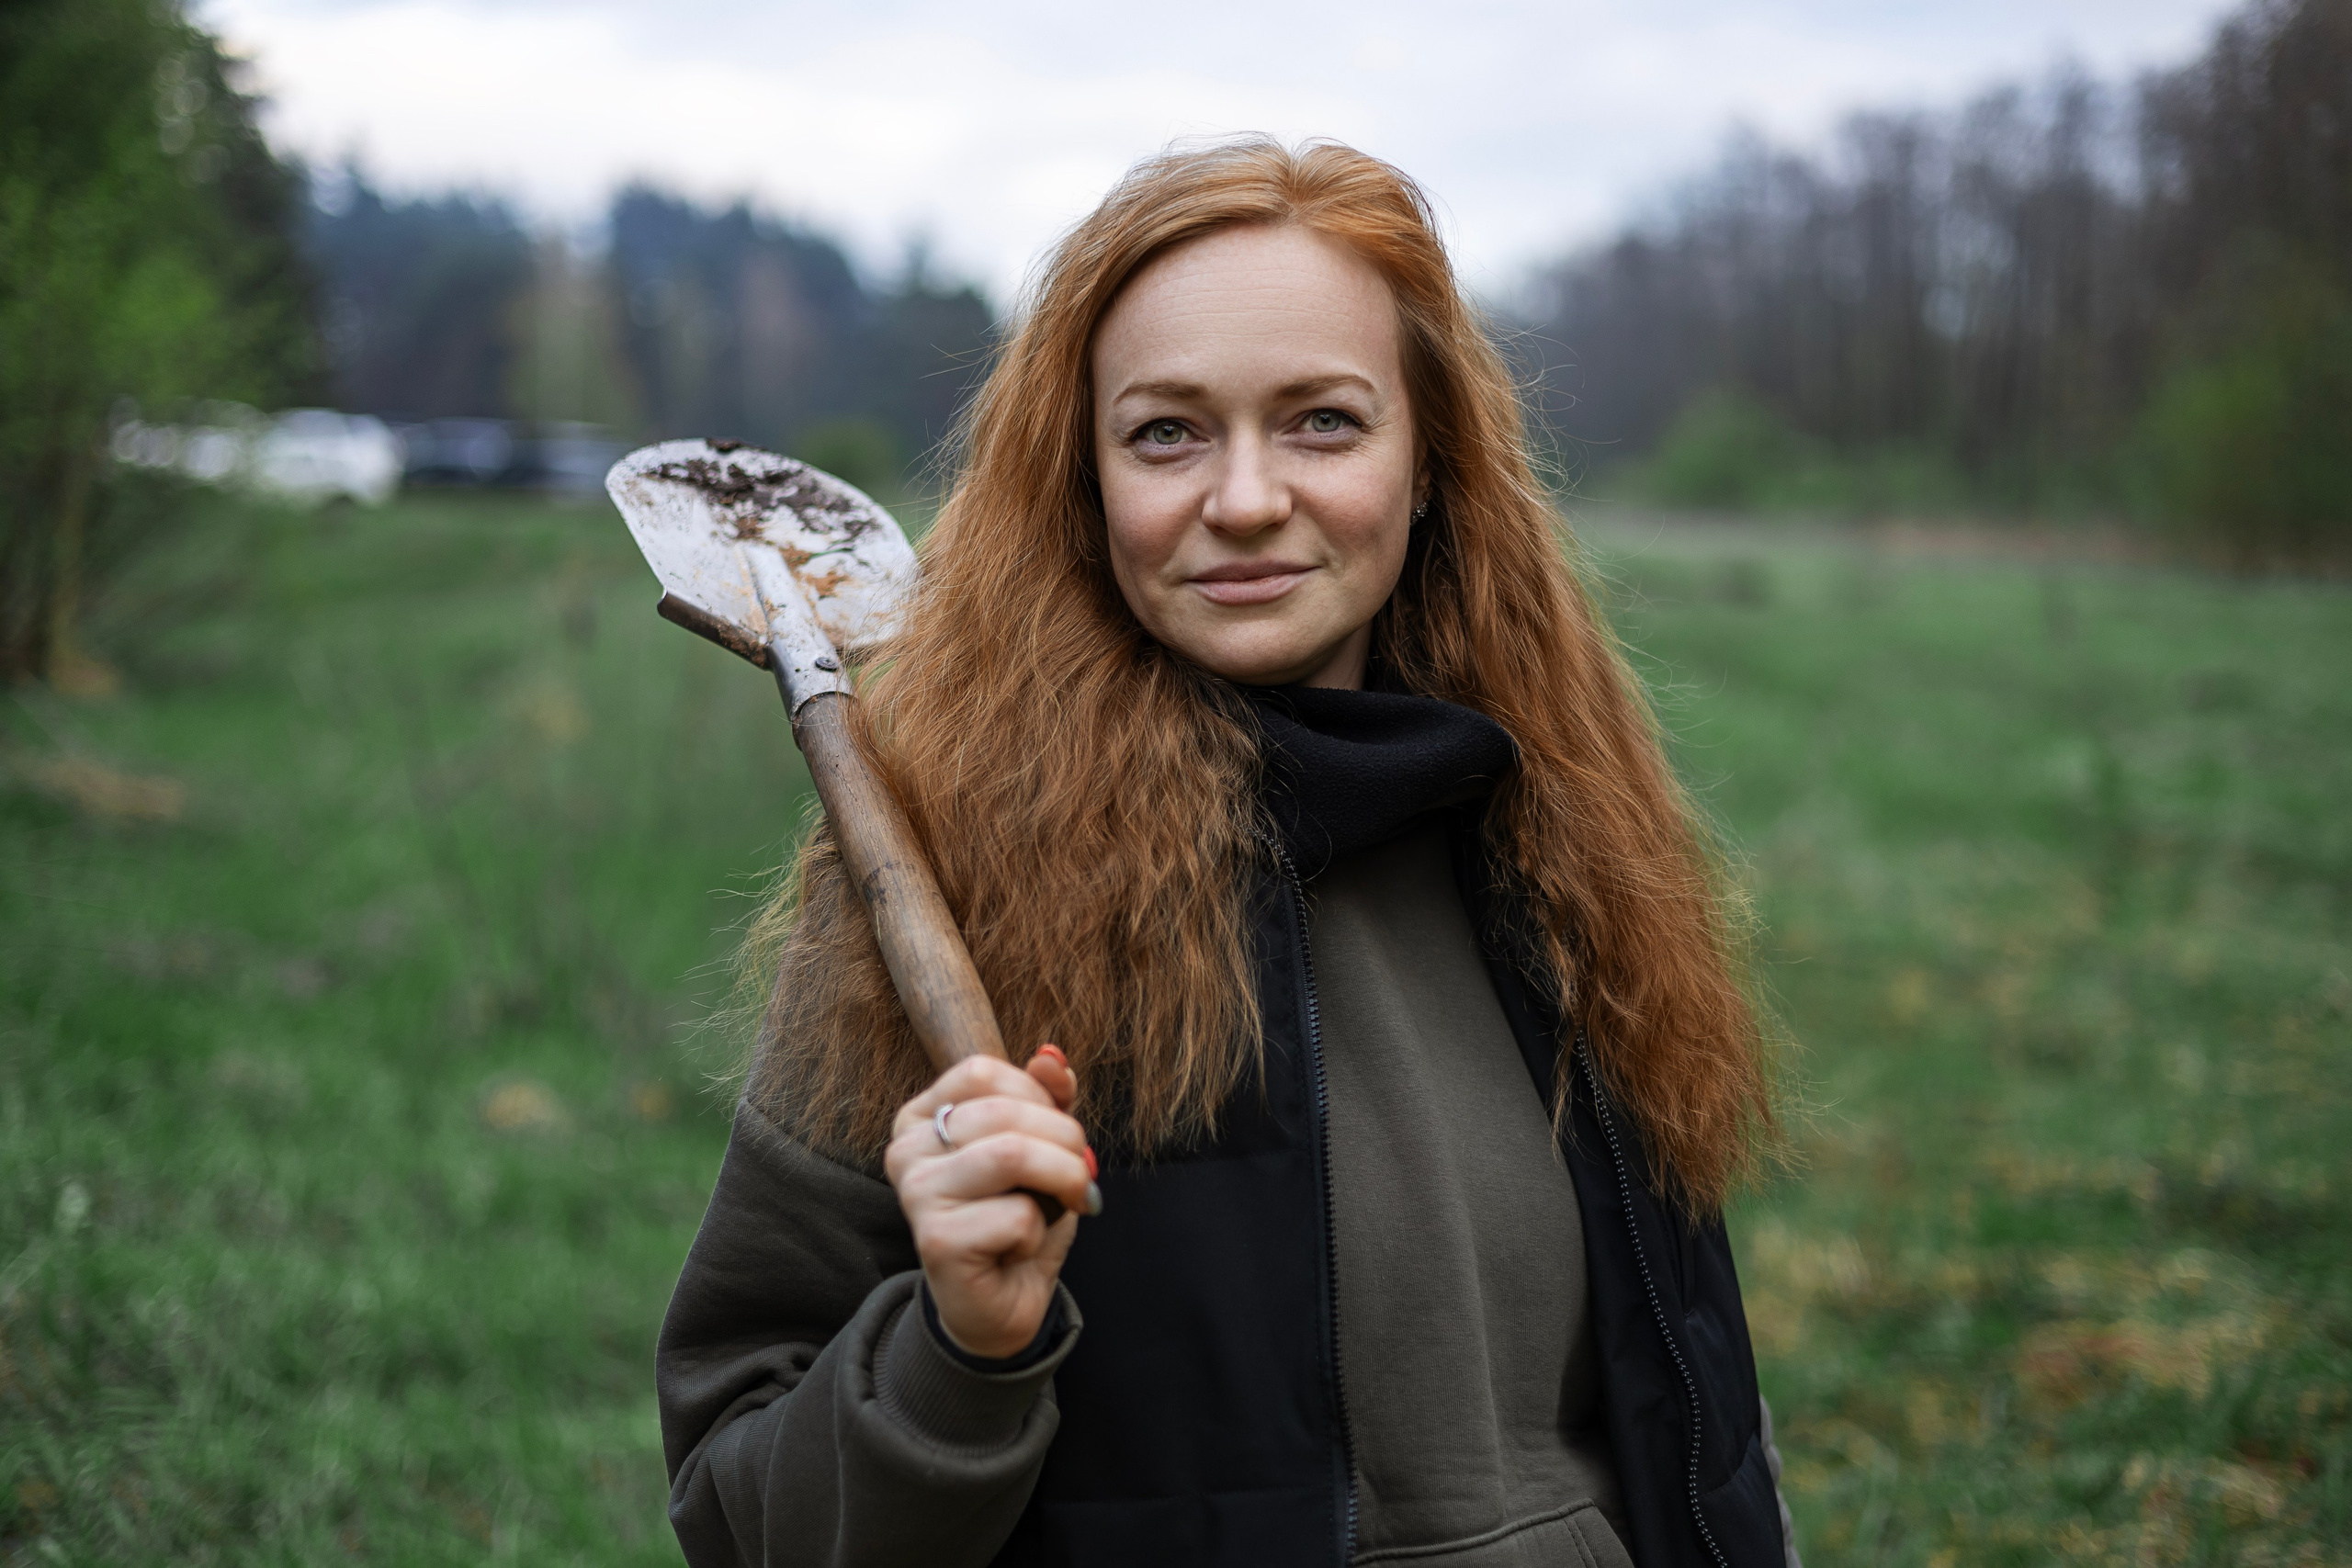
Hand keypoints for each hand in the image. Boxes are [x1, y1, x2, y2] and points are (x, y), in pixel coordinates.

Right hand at [885, 1046, 1098, 1359]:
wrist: (1002, 1303)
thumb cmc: (1017, 1219)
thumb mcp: (1040, 1147)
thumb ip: (1045, 1099)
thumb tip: (1051, 1056)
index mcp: (919, 1117)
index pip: (982, 1071)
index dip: (1038, 1096)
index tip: (1058, 1135)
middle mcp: (905, 1150)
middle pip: (1004, 1113)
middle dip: (1066, 1142)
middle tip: (1082, 1177)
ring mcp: (916, 1195)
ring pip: (1012, 1155)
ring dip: (1064, 1179)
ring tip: (1068, 1201)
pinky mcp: (936, 1240)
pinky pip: (1016, 1214)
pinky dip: (1040, 1229)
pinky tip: (1019, 1247)